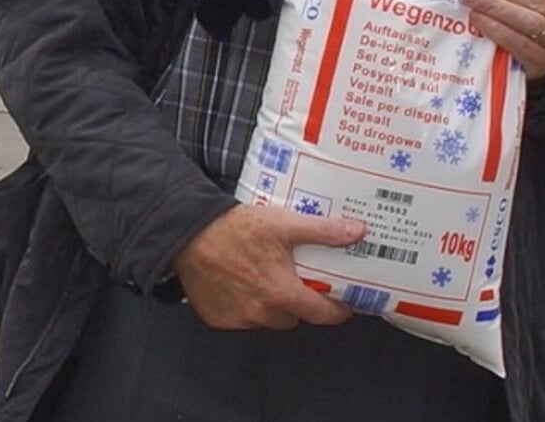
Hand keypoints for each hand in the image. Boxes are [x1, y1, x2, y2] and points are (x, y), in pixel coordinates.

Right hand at [171, 204, 364, 329]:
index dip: (338, 309)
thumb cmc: (235, 229)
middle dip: (301, 301)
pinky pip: (243, 318)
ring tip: (269, 277)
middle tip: (300, 278)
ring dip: (274, 304)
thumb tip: (356, 232)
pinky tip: (243, 282)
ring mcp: (238, 318)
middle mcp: (261, 313)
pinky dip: (247, 305)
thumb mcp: (285, 224)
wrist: (188, 235)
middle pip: (295, 316)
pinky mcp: (218, 319)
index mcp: (282, 294)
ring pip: (269, 318)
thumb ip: (323, 231)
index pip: (322, 314)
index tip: (344, 303)